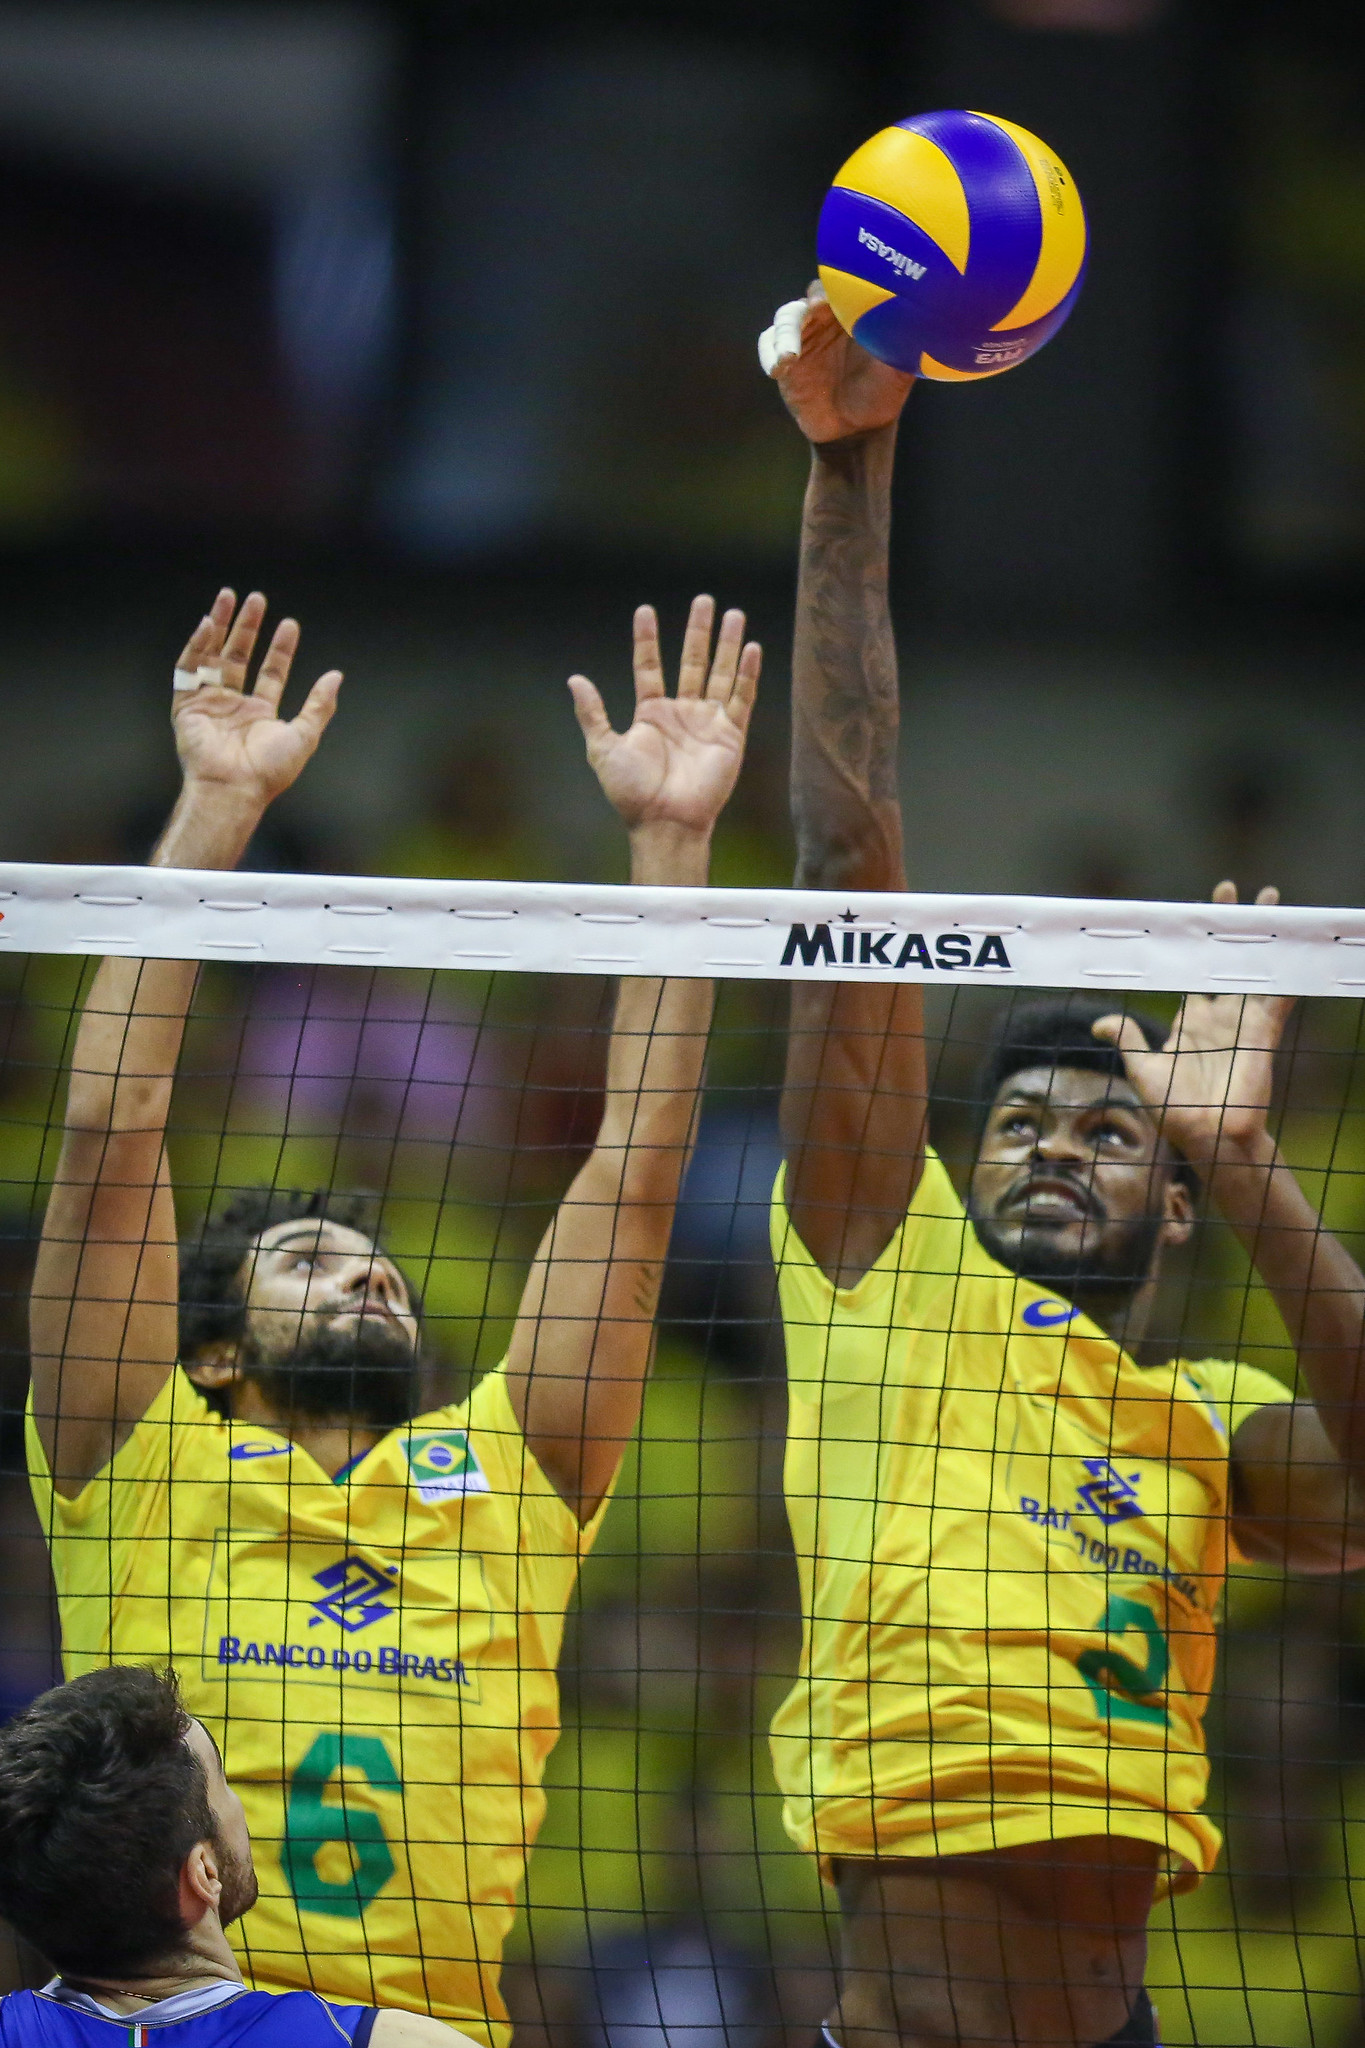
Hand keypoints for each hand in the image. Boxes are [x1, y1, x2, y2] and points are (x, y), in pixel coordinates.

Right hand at [171, 589, 341, 811]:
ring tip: (229, 596)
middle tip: (257, 599)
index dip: (280, 649)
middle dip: (248, 628)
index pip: (271, 672)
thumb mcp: (304, 735)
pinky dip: (196, 646)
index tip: (290, 625)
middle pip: (239, 657)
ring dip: (221, 626)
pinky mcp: (186, 706)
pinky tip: (208, 624)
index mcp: (260, 714)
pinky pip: (188, 669)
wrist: (233, 787)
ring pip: (213, 655)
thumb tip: (336, 676)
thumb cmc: (269, 770)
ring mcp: (209, 704)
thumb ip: (319, 705)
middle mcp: (234, 706)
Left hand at [568, 596, 759, 838]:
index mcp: (651, 713)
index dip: (647, 639)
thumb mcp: (603, 749)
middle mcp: (681, 712)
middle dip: (698, 631)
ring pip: (720, 673)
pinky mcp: (730, 735)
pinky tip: (751, 647)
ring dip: (727, 644)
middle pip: (691, 661)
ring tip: (734, 613)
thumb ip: (592, 713)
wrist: (665, 821)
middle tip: (704, 599)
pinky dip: (747, 673)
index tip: (645, 610)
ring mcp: (707, 722)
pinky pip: (742, 698)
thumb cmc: (632, 792)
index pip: (650, 666)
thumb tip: (574, 679)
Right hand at [759, 281, 914, 443]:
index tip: (841, 298)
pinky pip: (769, 346)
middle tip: (816, 311)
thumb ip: (905, 343)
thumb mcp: (900, 369)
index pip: (842, 287)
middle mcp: (827, 321)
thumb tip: (921, 319)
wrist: (858, 429)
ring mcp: (803, 339)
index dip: (839, 288)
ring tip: (791, 356)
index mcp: (854, 314)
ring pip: (786, 318)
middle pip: (811, 297)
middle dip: (811, 304)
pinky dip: (771, 353)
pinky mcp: (786, 362)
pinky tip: (779, 369)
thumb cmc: (882, 394)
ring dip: (787, 332)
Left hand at [1093, 882, 1293, 1170]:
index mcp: (1189, 1023)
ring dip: (1259, 937)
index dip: (1189, 946)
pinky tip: (1294, 945)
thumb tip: (1102, 1021)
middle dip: (1226, 927)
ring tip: (1270, 902)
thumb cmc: (1175, 1112)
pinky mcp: (1262, 1034)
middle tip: (1230, 891)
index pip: (1189, 973)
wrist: (1207, 1139)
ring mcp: (1241, 1023)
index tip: (1187, 916)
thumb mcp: (1143, 1073)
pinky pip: (1276, 996)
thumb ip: (1129, 1042)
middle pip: (1223, 960)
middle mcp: (1217, 1016)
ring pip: (1252, 968)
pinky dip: (1285, 971)